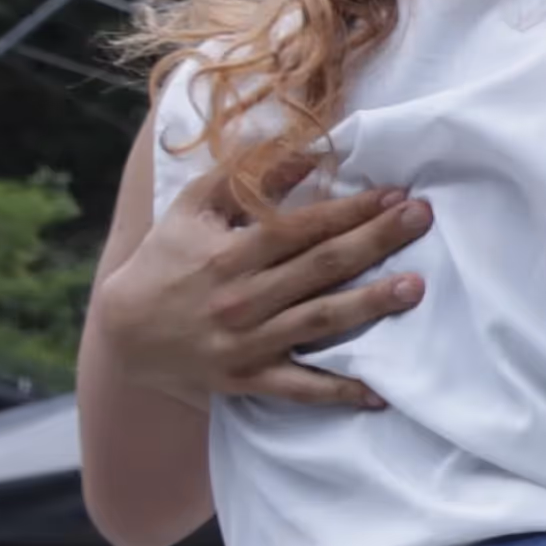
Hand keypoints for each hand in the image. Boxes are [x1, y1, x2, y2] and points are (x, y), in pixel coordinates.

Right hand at [94, 180, 427, 411]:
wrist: (123, 333)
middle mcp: (243, 297)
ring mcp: (248, 342)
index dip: (350, 208)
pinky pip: (301, 389)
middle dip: (375, 241)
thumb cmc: (165, 261)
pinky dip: (339, 392)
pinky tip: (379, 393)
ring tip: (415, 288)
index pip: (302, 226)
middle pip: (321, 267)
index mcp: (230, 252)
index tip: (395, 193)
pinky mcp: (249, 380)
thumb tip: (301, 152)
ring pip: (319, 322)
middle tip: (422, 220)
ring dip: (370, 305)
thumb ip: (243, 178)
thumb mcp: (193, 210)